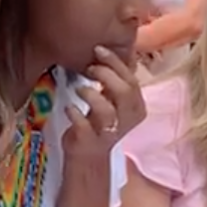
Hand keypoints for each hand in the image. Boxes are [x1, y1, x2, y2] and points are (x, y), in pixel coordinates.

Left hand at [63, 45, 144, 162]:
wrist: (88, 156)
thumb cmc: (99, 123)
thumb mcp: (112, 101)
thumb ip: (114, 81)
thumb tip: (105, 50)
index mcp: (137, 107)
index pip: (132, 80)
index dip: (116, 63)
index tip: (99, 49)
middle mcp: (127, 120)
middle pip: (125, 92)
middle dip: (106, 75)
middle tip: (90, 68)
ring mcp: (109, 132)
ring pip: (107, 110)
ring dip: (91, 94)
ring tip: (80, 88)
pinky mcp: (91, 141)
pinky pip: (84, 125)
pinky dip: (75, 113)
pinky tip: (70, 108)